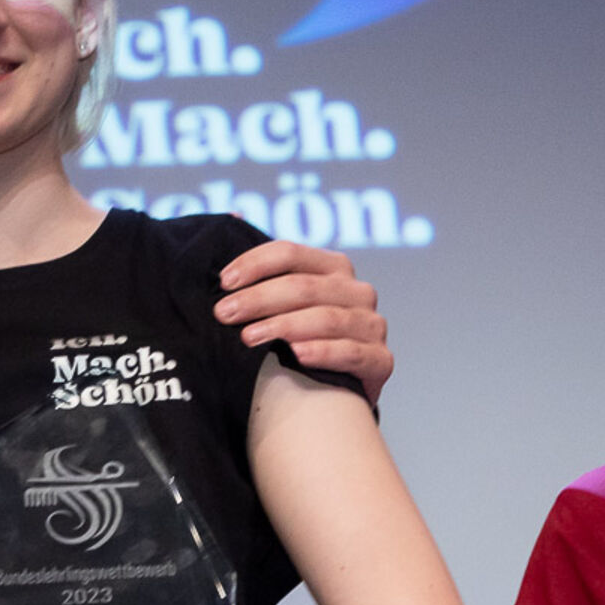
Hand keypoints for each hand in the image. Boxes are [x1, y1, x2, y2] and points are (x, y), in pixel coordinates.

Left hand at [216, 240, 391, 402]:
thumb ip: (262, 265)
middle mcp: (357, 291)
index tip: (223, 283)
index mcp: (332, 267)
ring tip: (248, 337)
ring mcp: (372, 325)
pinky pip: (353, 353)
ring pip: (326, 318)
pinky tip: (298, 355)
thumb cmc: (298, 337)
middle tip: (224, 313)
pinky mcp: (381, 361)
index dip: (254, 264)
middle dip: (259, 298)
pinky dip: (324, 352)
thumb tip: (234, 213)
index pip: (291, 253)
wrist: (329, 390)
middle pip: (304, 287)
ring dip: (283, 326)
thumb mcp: (281, 299)